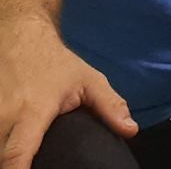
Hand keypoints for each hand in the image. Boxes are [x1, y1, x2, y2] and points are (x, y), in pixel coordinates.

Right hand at [0, 18, 136, 168]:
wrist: (21, 40)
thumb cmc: (56, 64)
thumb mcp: (89, 81)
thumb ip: (110, 107)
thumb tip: (131, 130)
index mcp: (31, 112)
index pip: (16, 154)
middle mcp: (4, 116)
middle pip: (0, 158)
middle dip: (14, 166)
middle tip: (41, 163)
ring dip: (6, 156)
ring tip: (26, 155)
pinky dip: (0, 145)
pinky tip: (11, 147)